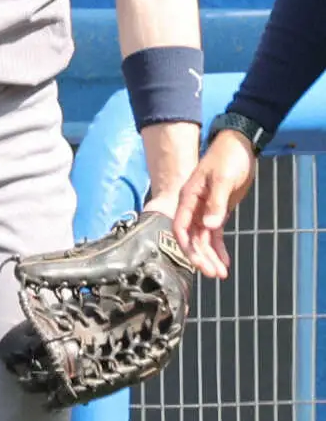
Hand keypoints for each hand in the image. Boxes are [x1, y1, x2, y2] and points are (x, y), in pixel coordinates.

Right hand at [173, 130, 257, 278]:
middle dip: (200, 256)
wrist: (240, 146)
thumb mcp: (223, 179)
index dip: (185, 245)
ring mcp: (205, 209)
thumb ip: (216, 203)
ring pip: (203, 239)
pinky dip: (218, 248)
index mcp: (189, 196)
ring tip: (221, 274)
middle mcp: (194, 205)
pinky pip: (214, 234)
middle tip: (213, 274)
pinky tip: (224, 262)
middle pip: (192, 237)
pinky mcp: (218, 212)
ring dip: (210, 256)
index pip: (180, 225)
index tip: (196, 262)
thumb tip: (209, 226)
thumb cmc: (228, 158)